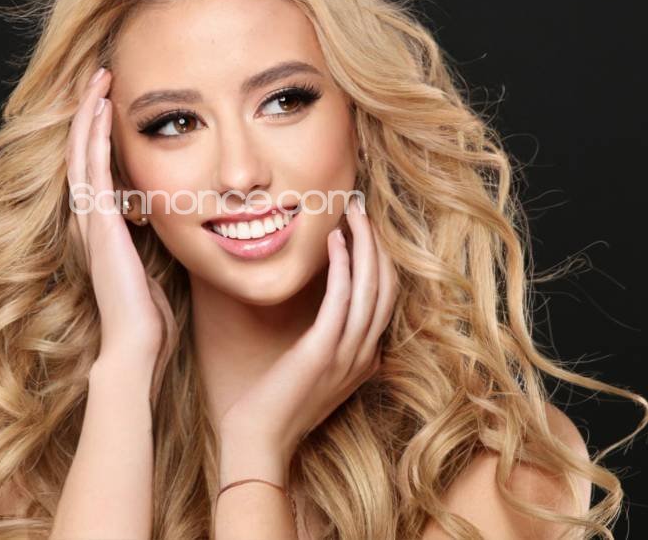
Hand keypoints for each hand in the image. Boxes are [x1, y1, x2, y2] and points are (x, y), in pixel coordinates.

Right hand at [66, 67, 168, 370]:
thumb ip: (155, 245)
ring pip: (82, 153)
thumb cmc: (151, 320)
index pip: (98, 172)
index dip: (100, 136)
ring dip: (89, 114)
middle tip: (101, 77)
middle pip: (82, 154)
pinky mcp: (97, 223)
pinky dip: (93, 134)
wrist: (137, 347)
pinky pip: (91, 168)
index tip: (114, 105)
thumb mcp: (154, 270)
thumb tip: (178, 223)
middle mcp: (90, 222)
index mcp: (103, 232)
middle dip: (90, 115)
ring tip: (99, 79)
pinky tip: (101, 105)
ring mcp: (90, 222)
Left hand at [218, 197, 398, 463]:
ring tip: (353, 213)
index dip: (381, 260)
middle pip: (385, 288)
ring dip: (364, 245)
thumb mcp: (319, 376)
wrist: (260, 439)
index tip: (366, 228)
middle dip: (378, 244)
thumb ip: (336, 352)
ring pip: (370, 289)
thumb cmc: (278, 404)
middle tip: (362, 209)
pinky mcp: (323, 351)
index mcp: (365, 358)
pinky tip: (335, 241)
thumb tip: (338, 325)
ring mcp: (347, 354)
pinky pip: (341, 300)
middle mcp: (364, 354)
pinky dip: (342, 267)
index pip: (387, 299)